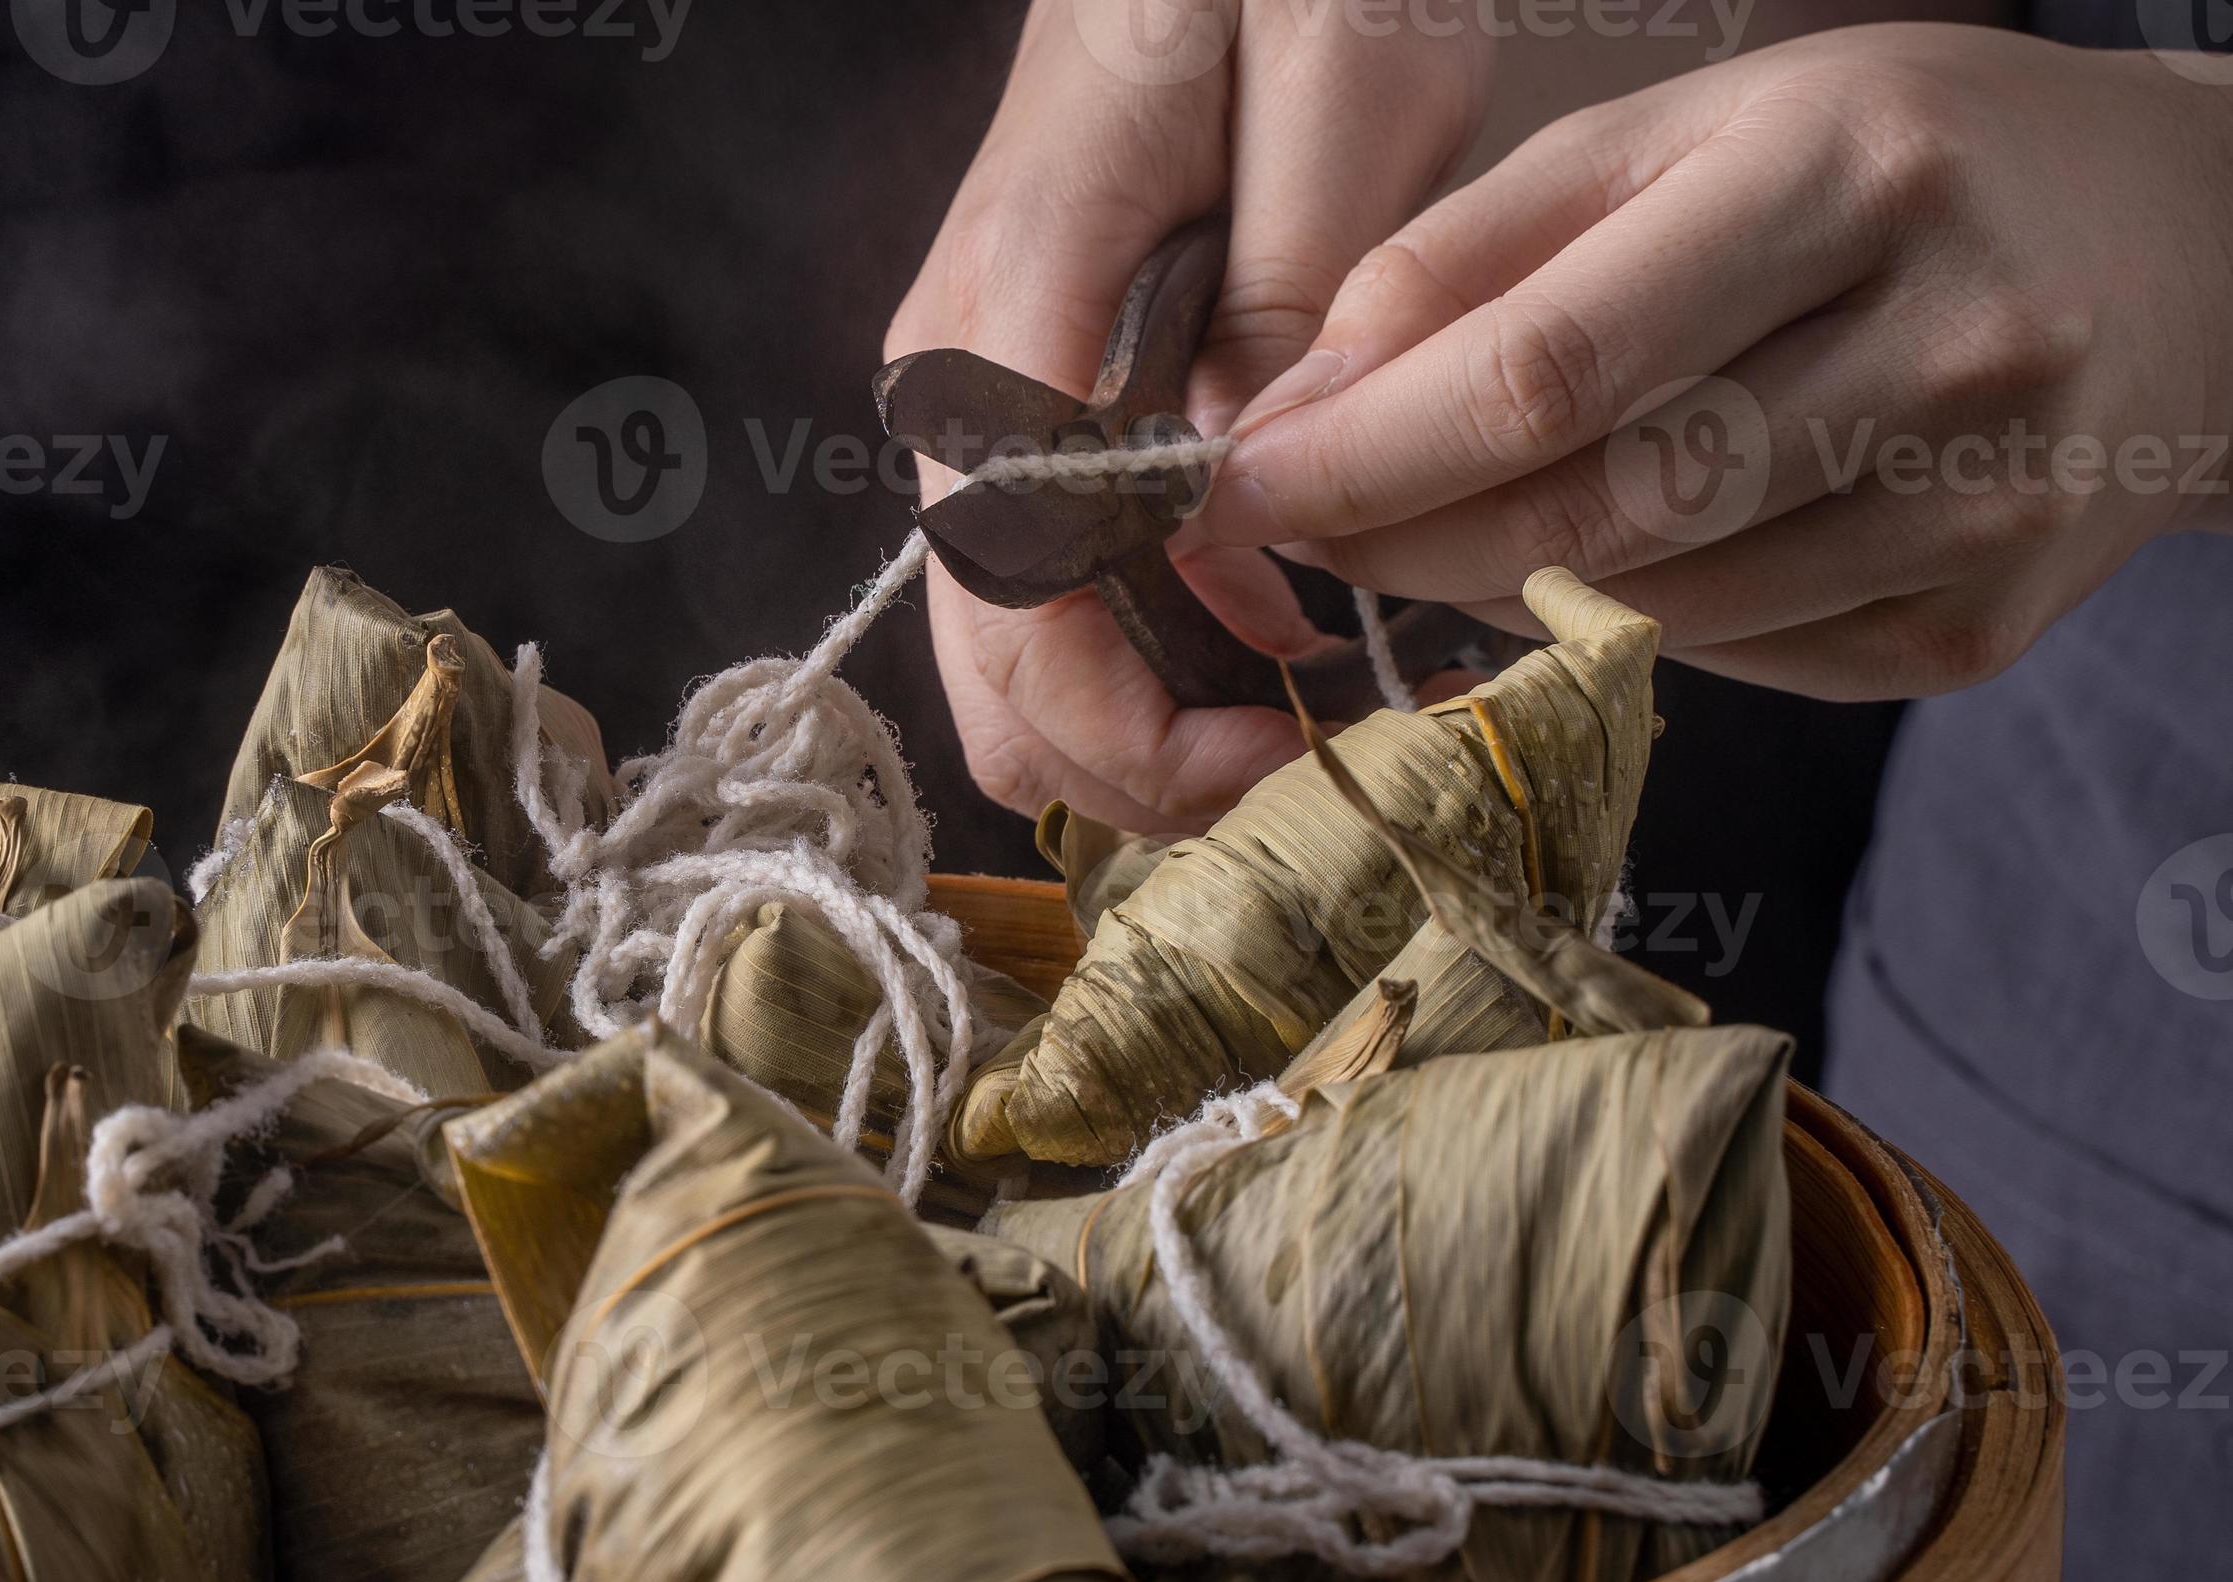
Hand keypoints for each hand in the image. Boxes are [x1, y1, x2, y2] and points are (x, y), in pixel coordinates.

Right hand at [886, 0, 1498, 831]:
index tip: (1285, 755)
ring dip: (1133, 734)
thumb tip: (1239, 497)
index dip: (1128, 720)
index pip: (1016, 584)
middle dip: (1127, 768)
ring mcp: (980, 397)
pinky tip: (1265, 650)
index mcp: (1018, 293)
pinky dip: (1139, 666)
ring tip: (1295, 737)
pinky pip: (1046, 591)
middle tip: (1302, 786)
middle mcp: (962, 371)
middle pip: (986, 658)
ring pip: (1003, 650)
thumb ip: (1287, 284)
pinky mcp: (1024, 407)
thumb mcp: (1342, 63)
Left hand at [1190, 26, 2232, 698]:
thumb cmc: (1891, 168)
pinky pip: (1732, 662)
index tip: (1236, 486)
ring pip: (1651, 611)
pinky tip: (1609, 555)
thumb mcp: (1691, 134)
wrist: (2186, 254)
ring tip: (1442, 529)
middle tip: (1302, 526)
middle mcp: (1944, 347)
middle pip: (1592, 510)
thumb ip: (1476, 257)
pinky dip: (1626, 624)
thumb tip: (1296, 411)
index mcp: (1847, 179)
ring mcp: (1978, 508)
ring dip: (1498, 590)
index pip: (1549, 366)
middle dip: (1402, 538)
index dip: (1363, 453)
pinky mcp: (1977, 629)